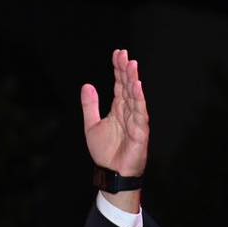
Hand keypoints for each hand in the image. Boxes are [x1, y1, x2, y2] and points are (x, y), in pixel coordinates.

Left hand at [81, 48, 149, 179]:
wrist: (112, 173)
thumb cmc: (106, 152)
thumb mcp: (92, 125)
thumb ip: (90, 106)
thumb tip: (87, 86)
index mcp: (118, 109)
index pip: (120, 84)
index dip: (118, 69)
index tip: (117, 53)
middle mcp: (128, 112)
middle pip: (128, 87)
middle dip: (126, 70)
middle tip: (125, 55)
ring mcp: (136, 121)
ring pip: (135, 97)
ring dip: (134, 81)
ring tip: (132, 65)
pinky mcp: (140, 132)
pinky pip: (140, 113)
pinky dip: (139, 100)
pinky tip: (137, 87)